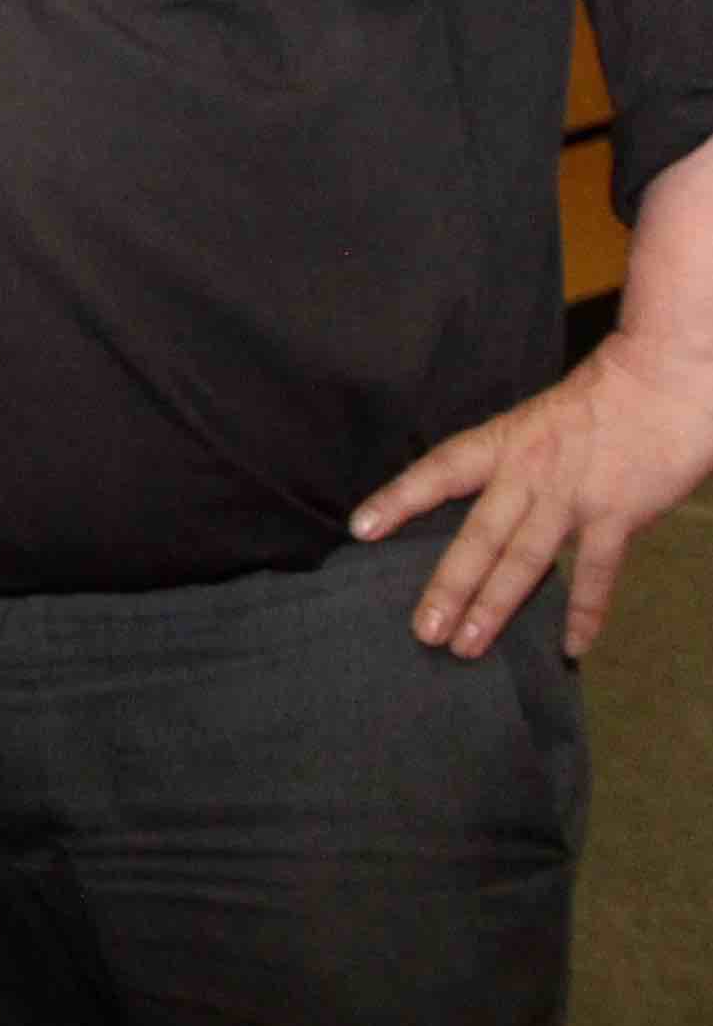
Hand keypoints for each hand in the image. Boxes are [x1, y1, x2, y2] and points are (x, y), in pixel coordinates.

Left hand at [353, 327, 712, 658]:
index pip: (439, 471)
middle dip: (448, 586)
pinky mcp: (618, 515)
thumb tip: (486, 496)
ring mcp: (572, 498)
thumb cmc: (603, 397)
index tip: (361, 529)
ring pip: (524, 560)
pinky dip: (584, 611)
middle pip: (478, 536)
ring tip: (466, 646)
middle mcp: (529, 474)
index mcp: (504, 444)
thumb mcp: (538, 420)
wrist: (664, 379)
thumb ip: (512, 460)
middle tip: (422, 630)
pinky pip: (596, 573)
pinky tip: (571, 646)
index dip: (399, 498)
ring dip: (494, 606)